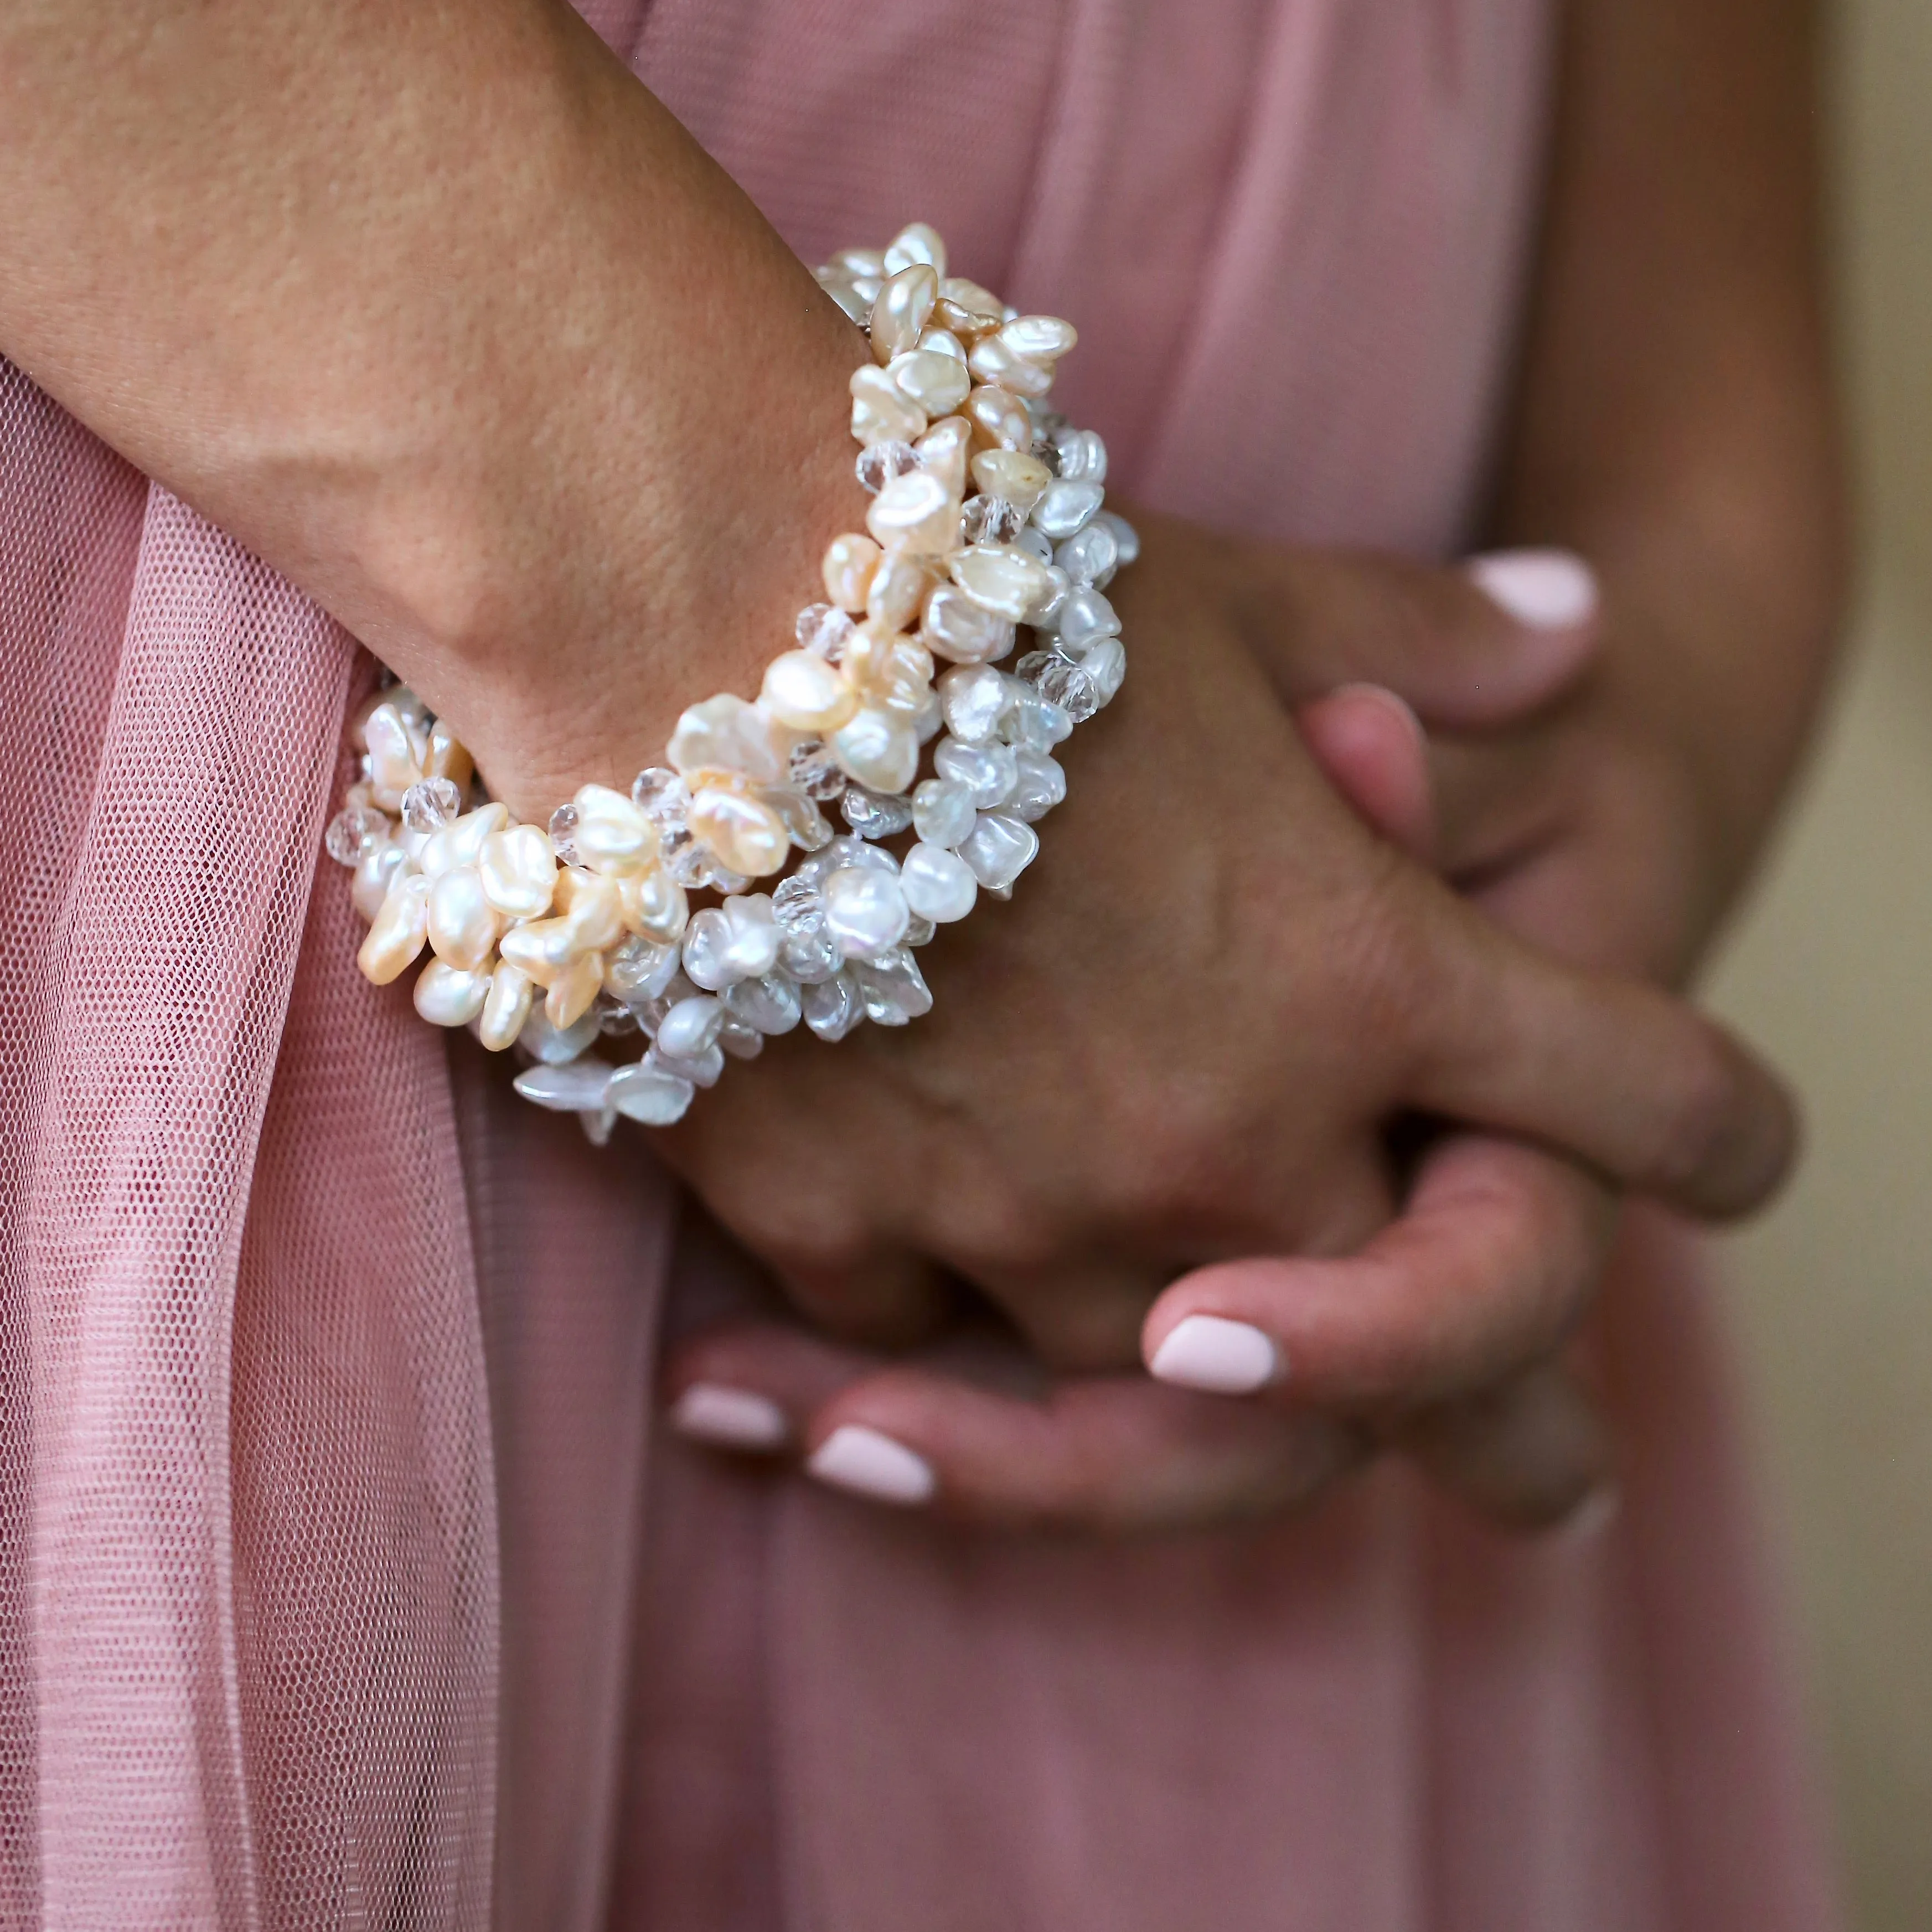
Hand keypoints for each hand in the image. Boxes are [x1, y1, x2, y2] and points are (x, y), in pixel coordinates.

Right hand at [652, 518, 1789, 1531]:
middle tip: (1547, 1483)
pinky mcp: (838, 1227)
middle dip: (1515, 1426)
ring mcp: (1025, 1206)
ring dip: (1195, 1398)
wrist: (684, 617)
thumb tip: (1586, 623)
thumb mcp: (1233, 597)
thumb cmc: (980, 584)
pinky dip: (939, 1329)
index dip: (1718, 1130)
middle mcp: (1226, 1131)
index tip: (1729, 1152)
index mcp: (1365, 973)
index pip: (1641, 1096)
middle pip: (1440, 1357)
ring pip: (1160, 1391)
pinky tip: (917, 1307)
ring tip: (1211, 1410)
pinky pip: (928, 1338)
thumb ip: (1423, 638)